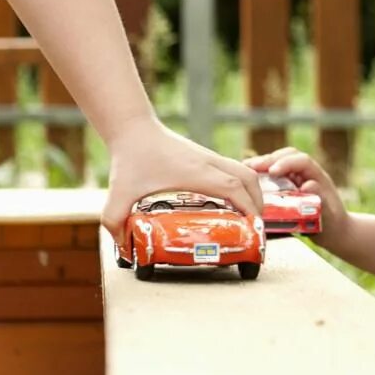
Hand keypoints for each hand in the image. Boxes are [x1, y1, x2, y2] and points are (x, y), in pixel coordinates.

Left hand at [103, 120, 264, 243]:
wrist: (132, 127)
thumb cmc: (130, 157)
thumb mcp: (119, 193)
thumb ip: (116, 221)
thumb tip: (123, 247)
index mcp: (195, 173)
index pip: (234, 187)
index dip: (249, 207)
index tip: (254, 226)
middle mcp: (207, 163)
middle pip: (248, 178)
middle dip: (258, 202)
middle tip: (256, 225)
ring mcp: (207, 157)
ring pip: (243, 171)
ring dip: (251, 192)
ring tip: (248, 215)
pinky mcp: (202, 156)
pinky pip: (231, 169)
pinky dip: (239, 184)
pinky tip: (227, 200)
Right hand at [246, 147, 350, 249]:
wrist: (335, 232)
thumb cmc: (334, 224)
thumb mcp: (330, 214)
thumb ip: (321, 199)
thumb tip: (307, 185)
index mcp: (317, 176)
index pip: (301, 161)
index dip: (286, 163)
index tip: (272, 171)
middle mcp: (305, 173)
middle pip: (286, 156)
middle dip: (268, 160)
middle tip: (250, 167)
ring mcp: (295, 178)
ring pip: (277, 163)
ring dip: (261, 165)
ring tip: (244, 170)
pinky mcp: (287, 186)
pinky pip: (272, 175)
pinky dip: (260, 175)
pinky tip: (246, 180)